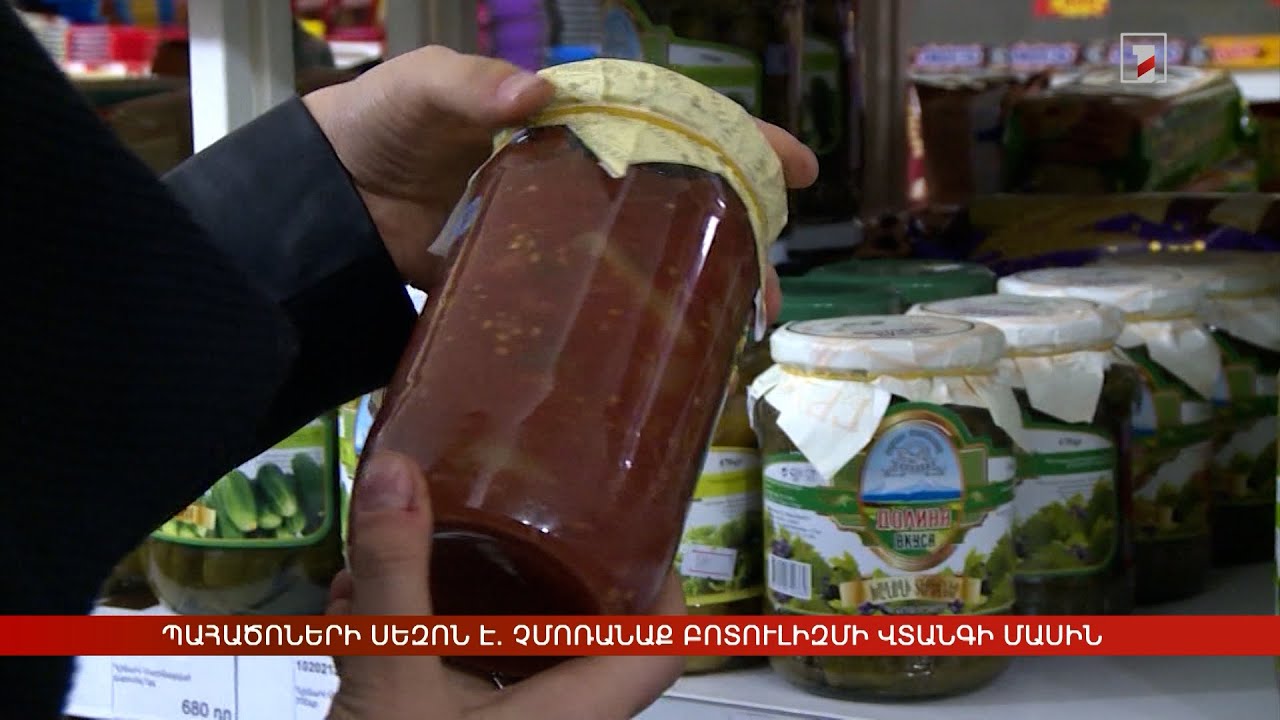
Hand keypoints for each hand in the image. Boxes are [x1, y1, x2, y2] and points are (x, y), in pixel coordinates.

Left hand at [302, 46, 816, 298]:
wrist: (326, 205)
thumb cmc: (379, 125)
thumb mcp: (423, 88)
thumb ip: (469, 85)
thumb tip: (529, 98)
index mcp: (572, 121)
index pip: (671, 123)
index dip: (738, 141)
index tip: (794, 166)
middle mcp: (580, 179)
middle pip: (677, 201)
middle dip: (737, 236)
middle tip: (770, 283)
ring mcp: (560, 238)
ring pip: (646, 259)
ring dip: (698, 290)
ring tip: (739, 327)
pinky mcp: (530, 287)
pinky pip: (593, 304)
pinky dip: (631, 325)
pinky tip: (665, 352)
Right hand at [326, 452, 687, 719]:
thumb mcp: (393, 676)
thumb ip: (396, 576)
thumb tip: (395, 468)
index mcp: (574, 713)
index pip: (661, 645)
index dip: (665, 582)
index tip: (638, 517)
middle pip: (583, 640)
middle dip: (543, 570)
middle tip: (517, 509)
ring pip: (507, 658)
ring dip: (462, 599)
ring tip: (420, 544)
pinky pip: (452, 681)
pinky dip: (417, 638)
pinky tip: (360, 607)